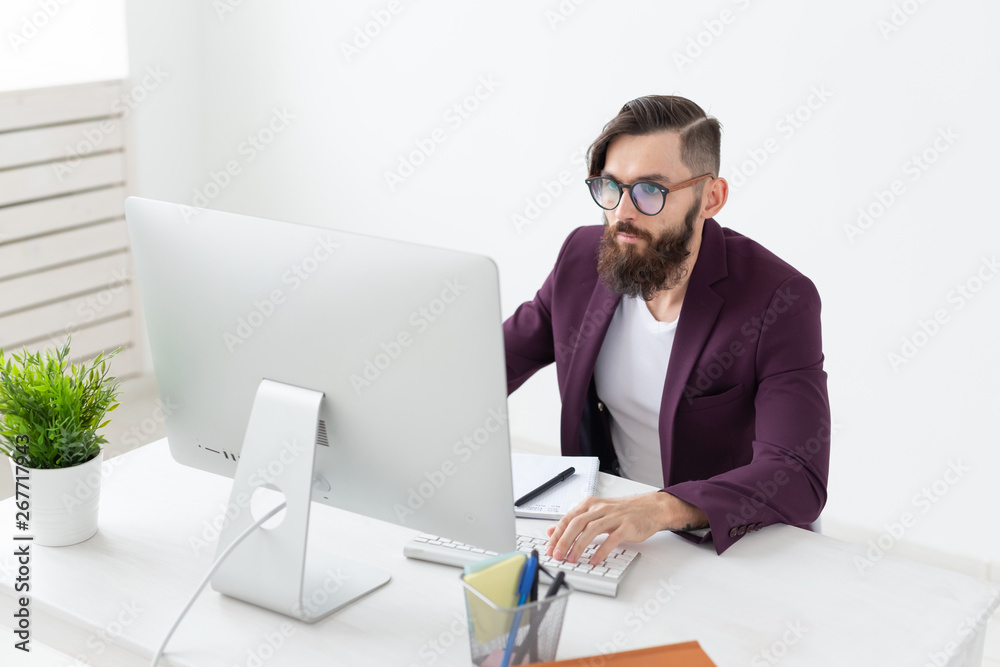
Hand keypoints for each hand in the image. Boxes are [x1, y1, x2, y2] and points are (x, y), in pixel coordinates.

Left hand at [545, 492, 707, 565]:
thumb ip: (575, 521)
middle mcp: (600, 509)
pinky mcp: (627, 526)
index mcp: (590, 505)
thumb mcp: (596, 513)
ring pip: (591, 530)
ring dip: (579, 546)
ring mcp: (614, 516)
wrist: (650, 508)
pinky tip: (595, 560)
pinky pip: (611, 539)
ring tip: (572, 559)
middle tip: (557, 555)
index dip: (557, 534)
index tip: (550, 548)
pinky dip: (602, 550)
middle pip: (576, 523)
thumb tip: (551, 531)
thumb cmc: (623, 512)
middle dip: (564, 540)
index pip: (568, 518)